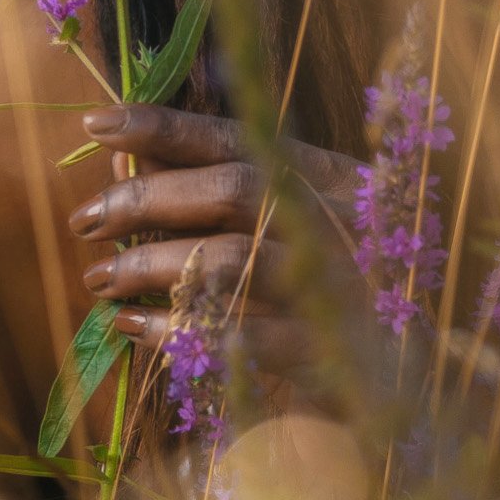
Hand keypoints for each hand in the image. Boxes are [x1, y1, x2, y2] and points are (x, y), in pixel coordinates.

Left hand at [66, 104, 361, 378]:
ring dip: (151, 267)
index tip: (97, 123)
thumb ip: (214, 188)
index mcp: (329, 177)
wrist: (415, 376)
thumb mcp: (290, 224)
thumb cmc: (336, 288)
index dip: (166, 127)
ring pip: (230, 261)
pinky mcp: (328, 353)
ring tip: (99, 280)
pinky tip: (135, 328)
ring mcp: (338, 286)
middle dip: (146, 201)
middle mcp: (337, 222)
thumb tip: (126, 157)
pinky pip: (240, 337)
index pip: (238, 138)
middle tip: (84, 221)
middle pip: (232, 190)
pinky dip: (177, 331)